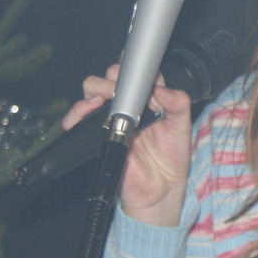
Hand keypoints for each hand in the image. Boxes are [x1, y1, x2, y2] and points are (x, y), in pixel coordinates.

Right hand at [62, 65, 192, 227]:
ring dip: (97, 88)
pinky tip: (89, 109)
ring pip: (91, 91)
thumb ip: (177, 103)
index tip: (138, 71)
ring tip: (109, 96)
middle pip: (110, 77)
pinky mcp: (95, 136)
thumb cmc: (171, 158)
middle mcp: (126, 106)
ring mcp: (109, 120)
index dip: (135, 69)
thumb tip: (161, 90)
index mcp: (147, 100)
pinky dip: (77, 111)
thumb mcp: (181, 126)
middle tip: (126, 89)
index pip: (135, 74)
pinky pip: (77, 120)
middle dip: (114, 76)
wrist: (161, 189)